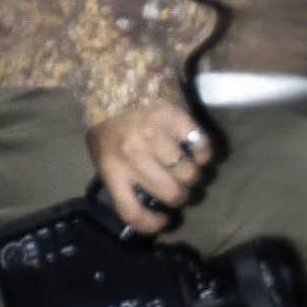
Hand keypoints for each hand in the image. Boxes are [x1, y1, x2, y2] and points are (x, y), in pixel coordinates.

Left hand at [88, 97, 213, 235]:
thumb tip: (148, 205)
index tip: (163, 220)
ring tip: (189, 171)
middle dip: (181, 198)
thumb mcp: (102, 156)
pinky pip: (201, 147)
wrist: (112, 82)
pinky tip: (197, 152)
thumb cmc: (107, 125)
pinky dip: (203, 154)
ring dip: (194, 177)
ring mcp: (155, 135)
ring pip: (189, 173)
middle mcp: (133, 154)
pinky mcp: (175, 117)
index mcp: (112, 168)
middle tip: (182, 191)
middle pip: (171, 193)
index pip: (133, 211)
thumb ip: (120, 180)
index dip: (152, 224)